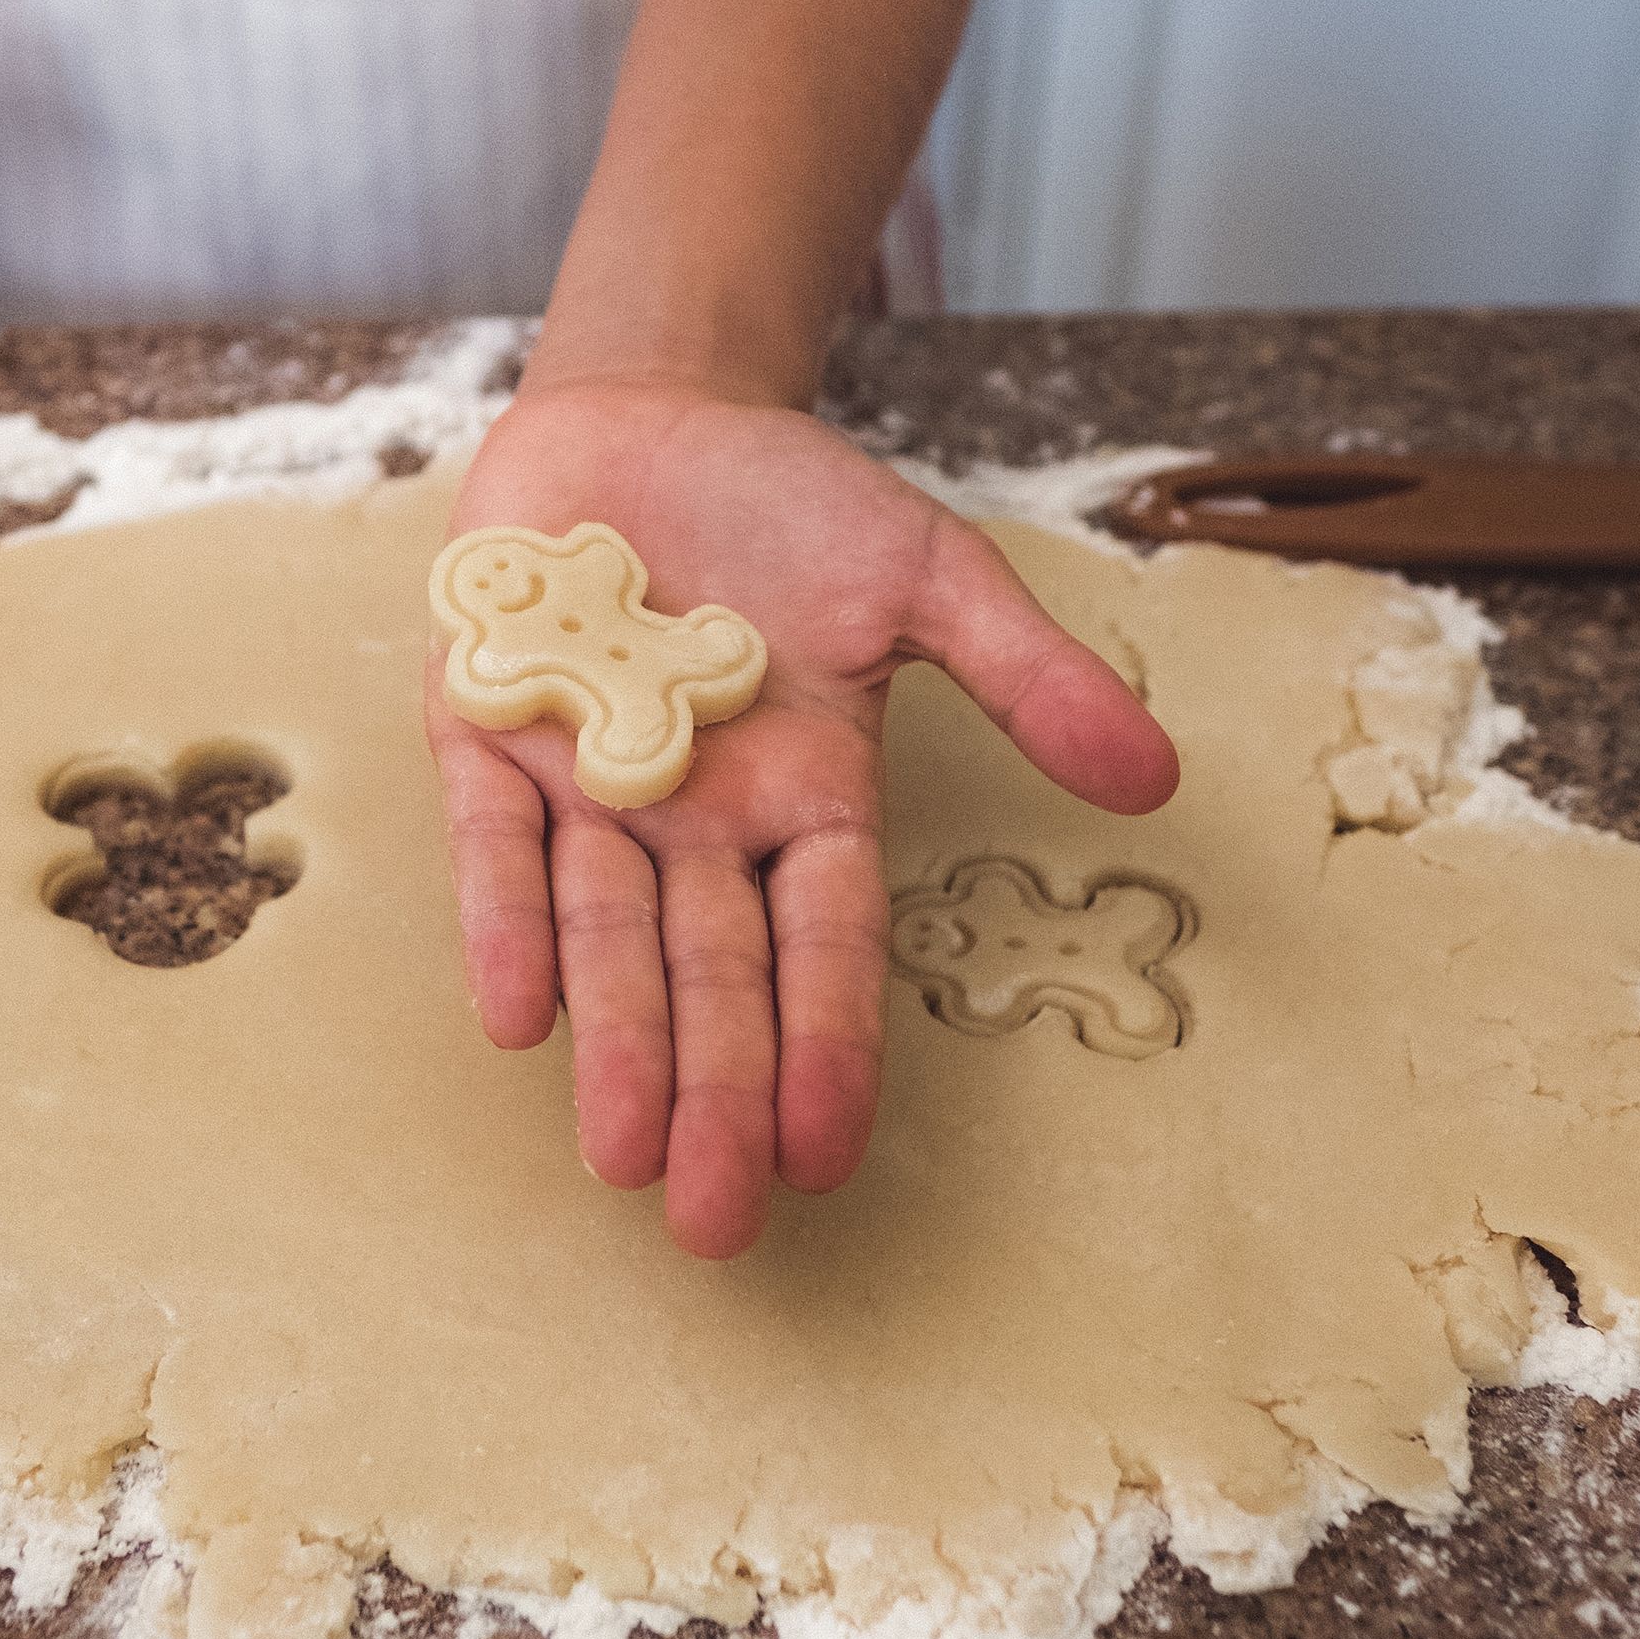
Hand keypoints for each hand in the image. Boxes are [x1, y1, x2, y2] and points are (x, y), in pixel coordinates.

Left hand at [427, 377, 1179, 1258]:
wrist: (651, 416)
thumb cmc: (792, 506)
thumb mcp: (928, 577)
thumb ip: (1026, 675)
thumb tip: (1154, 778)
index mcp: (805, 797)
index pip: (822, 946)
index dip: (827, 1044)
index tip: (828, 1155)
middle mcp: (696, 818)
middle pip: (708, 972)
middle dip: (714, 1091)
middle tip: (714, 1222)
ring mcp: (586, 780)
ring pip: (602, 931)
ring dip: (613, 1040)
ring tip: (620, 1157)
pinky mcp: (485, 730)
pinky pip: (495, 840)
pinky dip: (504, 919)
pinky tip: (516, 1016)